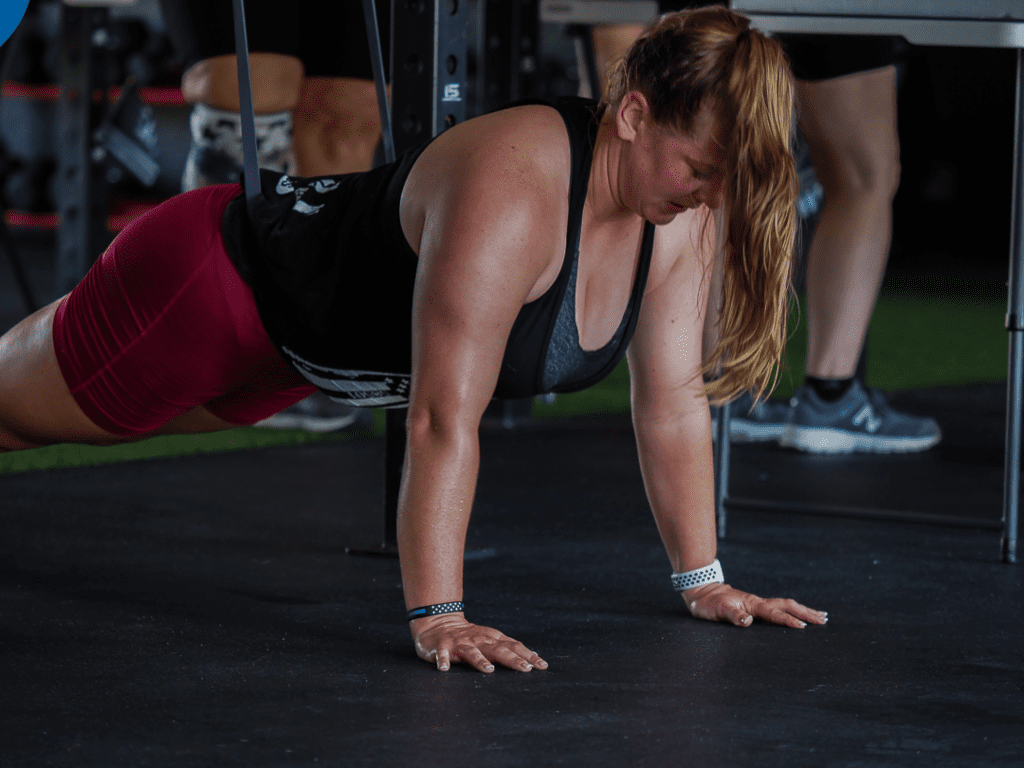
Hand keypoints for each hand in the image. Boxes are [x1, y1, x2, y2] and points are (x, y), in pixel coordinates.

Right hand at [411, 613, 548, 672]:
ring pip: (471, 653)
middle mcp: (478, 640)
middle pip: (497, 650)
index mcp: (492, 638)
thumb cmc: (470, 635)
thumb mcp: (491, 638)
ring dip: (480, 661)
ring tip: (489, 670)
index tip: (542, 665)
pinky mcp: (442, 647)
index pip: (514, 646)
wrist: (439, 622)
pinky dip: (443, 660)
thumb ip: (509, 647)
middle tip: (526, 669)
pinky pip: (442, 655)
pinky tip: (444, 668)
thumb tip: (533, 656)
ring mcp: (460, 643)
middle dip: (512, 659)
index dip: (528, 656)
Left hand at [682, 582, 826, 628]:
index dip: (788, 621)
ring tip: (821, 616)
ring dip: (803, 610)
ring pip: (786, 605)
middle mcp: (758, 603)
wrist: (702, 591)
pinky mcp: (756, 606)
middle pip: (788, 606)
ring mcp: (758, 604)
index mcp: (752, 605)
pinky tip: (798, 615)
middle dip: (806, 613)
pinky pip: (779, 608)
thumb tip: (747, 621)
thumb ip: (732, 615)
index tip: (804, 628)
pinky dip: (793, 611)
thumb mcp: (717, 611)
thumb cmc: (708, 603)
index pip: (774, 614)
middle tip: (824, 620)